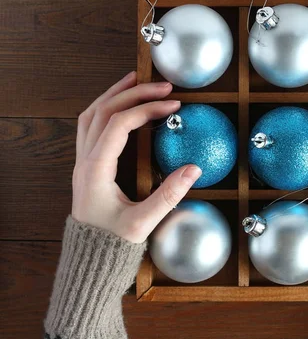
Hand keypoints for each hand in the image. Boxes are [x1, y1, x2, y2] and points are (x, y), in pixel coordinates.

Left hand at [72, 71, 201, 242]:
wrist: (89, 258)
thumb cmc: (111, 243)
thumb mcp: (142, 223)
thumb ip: (168, 196)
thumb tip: (194, 169)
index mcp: (96, 169)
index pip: (119, 124)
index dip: (147, 109)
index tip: (173, 105)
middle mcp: (85, 160)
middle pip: (103, 110)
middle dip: (134, 93)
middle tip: (163, 86)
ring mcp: (83, 161)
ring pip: (92, 114)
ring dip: (115, 94)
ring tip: (137, 80)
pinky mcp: (87, 165)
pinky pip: (90, 126)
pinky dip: (106, 108)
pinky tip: (121, 105)